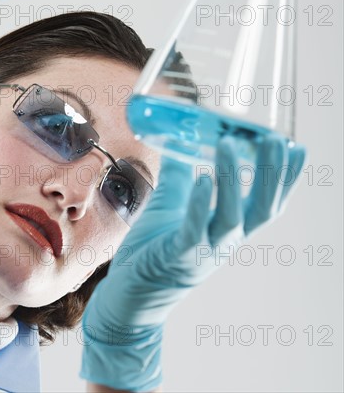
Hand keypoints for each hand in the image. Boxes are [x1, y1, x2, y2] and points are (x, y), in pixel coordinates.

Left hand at [79, 134, 305, 391]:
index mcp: (227, 229)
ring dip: (232, 180)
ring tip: (229, 144)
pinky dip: (200, 205)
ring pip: (230, 217)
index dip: (284, 178)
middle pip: (260, 209)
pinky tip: (203, 179)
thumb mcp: (171, 202)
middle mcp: (224, 242)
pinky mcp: (177, 257)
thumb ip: (180, 173)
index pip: (266, 202)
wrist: (130, 290)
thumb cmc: (154, 245)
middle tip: (275, 140)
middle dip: (271, 174)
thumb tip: (179, 137)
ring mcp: (204, 252)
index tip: (298, 147)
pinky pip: (194, 231)